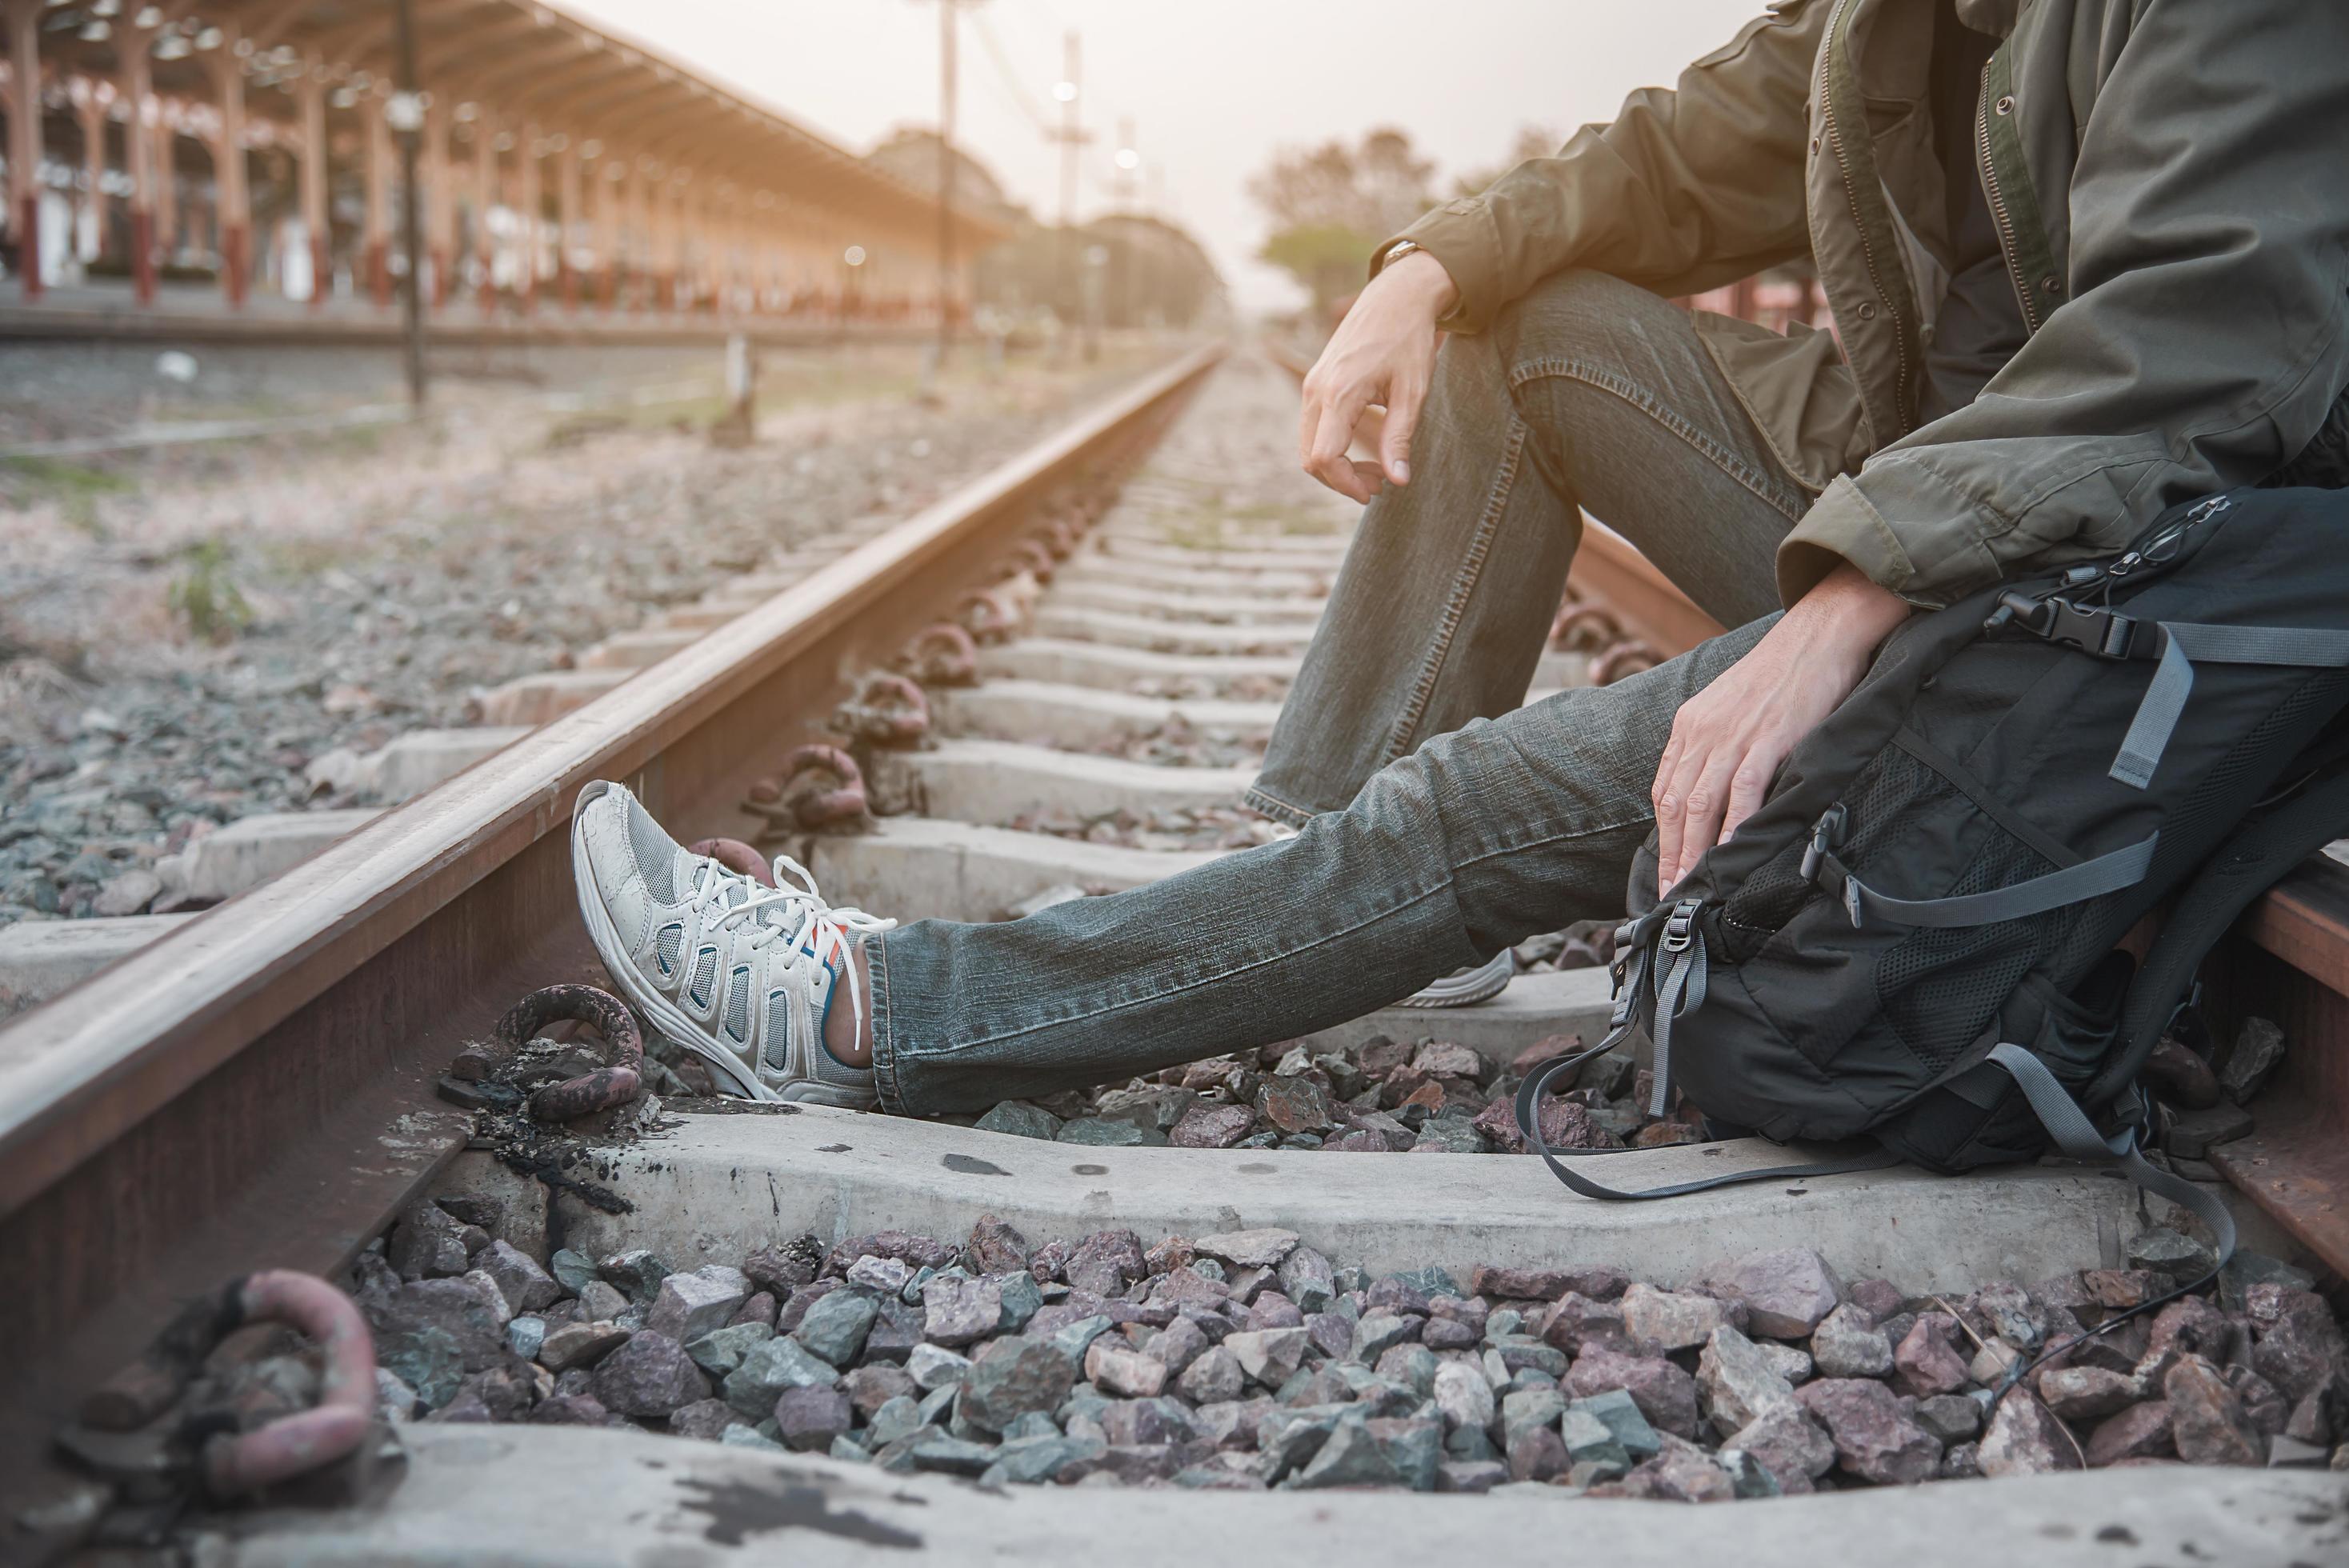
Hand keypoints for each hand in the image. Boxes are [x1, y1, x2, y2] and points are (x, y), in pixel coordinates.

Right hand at [1297, 249, 1457, 501]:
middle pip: (1311, 458)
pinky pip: (1313, 428)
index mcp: (1339, 393)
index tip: (1376, 491)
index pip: (1325, 457)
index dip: (1346, 484)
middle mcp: (1316, 390)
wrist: (1396, 296)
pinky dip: (1333, 446)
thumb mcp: (1412, 392)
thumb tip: (1399, 481)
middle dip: (1342, 480)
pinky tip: (1363, 446)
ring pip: (1309, 445)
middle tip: (1381, 483)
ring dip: (1337, 465)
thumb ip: (1400, 438)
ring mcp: (1312, 385)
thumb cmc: (1409, 340)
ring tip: (1376, 469)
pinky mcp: (1316, 382)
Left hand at [1652, 566, 1910, 888]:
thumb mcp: (1732, 706)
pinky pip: (1743, 791)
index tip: (1665, 869)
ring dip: (1694, 852)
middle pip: (1676, 805)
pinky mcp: (1768, 738)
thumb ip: (1717, 745)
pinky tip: (1731, 855)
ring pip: (1701, 804)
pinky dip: (1733, 827)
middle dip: (1671, 855)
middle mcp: (1702, 731)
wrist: (1820, 633)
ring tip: (1692, 888)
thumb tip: (1715, 791)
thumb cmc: (1783, 674)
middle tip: (1669, 895)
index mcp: (1689, 724)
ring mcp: (1732, 735)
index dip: (1663, 835)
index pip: (1665, 790)